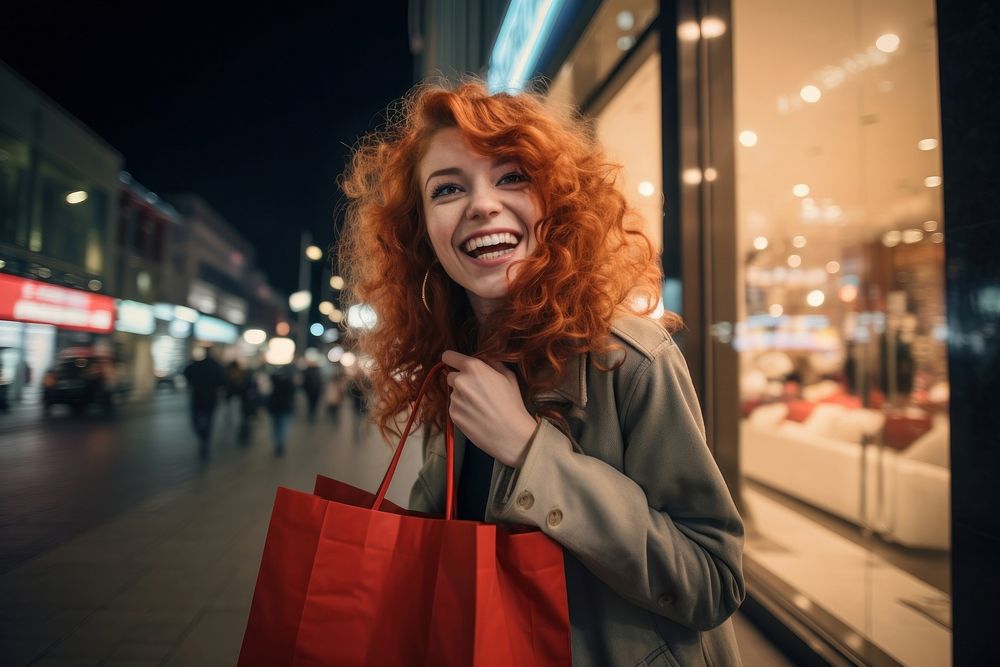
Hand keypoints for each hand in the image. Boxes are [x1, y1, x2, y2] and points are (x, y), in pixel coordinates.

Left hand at [442, 350, 536, 467]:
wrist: (511, 434)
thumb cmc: (512, 404)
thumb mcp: (508, 376)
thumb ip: (492, 363)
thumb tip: (483, 359)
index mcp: (474, 368)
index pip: (448, 356)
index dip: (452, 360)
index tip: (455, 364)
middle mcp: (460, 381)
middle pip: (450, 376)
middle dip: (460, 381)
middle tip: (477, 391)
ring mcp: (455, 399)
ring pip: (453, 393)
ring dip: (462, 397)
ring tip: (480, 406)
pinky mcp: (453, 415)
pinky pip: (454, 407)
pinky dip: (462, 410)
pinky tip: (477, 416)